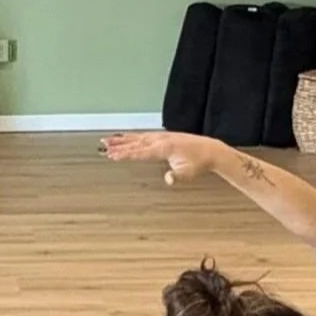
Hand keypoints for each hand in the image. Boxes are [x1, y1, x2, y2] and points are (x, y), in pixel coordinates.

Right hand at [99, 132, 219, 185]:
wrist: (211, 151)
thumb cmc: (199, 162)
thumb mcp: (189, 173)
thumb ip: (177, 176)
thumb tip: (168, 179)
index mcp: (164, 148)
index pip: (140, 152)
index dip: (125, 154)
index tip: (111, 155)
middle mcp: (161, 140)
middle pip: (135, 142)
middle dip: (118, 145)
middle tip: (103, 146)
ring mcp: (162, 137)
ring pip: (137, 137)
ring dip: (122, 139)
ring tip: (108, 140)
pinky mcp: (164, 137)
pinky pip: (143, 135)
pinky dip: (132, 136)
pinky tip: (127, 137)